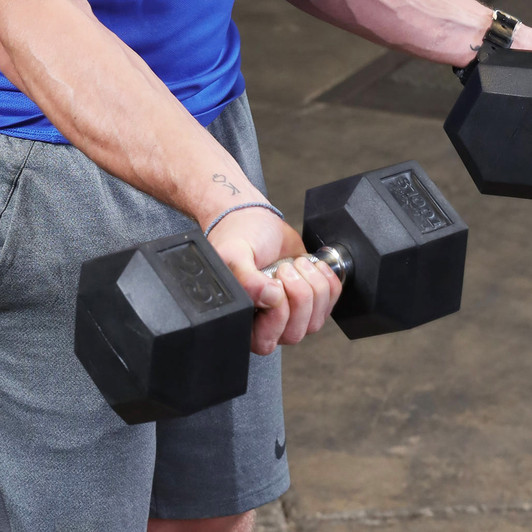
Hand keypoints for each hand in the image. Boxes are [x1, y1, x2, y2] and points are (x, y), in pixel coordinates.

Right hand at [206, 206, 341, 354]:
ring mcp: (290, 315)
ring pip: (314, 323)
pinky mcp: (310, 303)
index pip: (265, 340)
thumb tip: (270, 297)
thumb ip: (246, 279)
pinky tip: (313, 266)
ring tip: (298, 264)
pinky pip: (329, 306)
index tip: (274, 282)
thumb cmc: (240, 238)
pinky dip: (327, 283)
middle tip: (286, 268)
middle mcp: (265, 323)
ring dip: (313, 287)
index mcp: (242, 319)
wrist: (258, 222)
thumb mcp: (234, 254)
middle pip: (294, 333)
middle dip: (298, 296)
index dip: (277, 313)